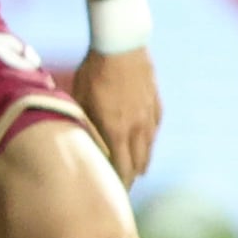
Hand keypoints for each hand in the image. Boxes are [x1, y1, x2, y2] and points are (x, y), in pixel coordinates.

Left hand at [73, 43, 159, 182]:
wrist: (121, 44)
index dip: (119, 184)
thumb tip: (83, 146)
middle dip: (130, 177)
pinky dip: (148, 139)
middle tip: (122, 186)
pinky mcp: (155, 102)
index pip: (122, 168)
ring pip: (149, 147)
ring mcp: (149, 115)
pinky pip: (154, 128)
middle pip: (138, 163)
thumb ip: (85, 125)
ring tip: (136, 169)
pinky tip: (145, 141)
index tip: (113, 194)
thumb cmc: (94, 71)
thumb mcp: (81, 99)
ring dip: (142, 161)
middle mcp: (137, 127)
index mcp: (117, 129)